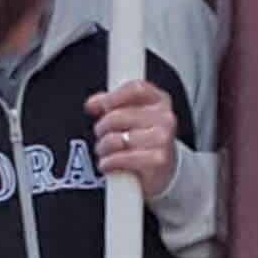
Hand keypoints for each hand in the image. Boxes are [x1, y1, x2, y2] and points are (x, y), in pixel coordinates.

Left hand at [87, 79, 177, 197]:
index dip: (112, 97)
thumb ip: (110, 104)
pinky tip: (110, 163)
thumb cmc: (145, 139)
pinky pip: (120, 158)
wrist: (164, 169)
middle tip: (101, 135)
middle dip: (101, 128)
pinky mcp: (157, 160)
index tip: (100, 106)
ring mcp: (162, 139)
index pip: (135, 89)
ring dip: (103, 148)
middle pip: (117, 116)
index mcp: (159, 100)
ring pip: (115, 139)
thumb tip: (92, 104)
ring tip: (106, 151)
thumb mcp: (131, 115)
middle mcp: (165, 117)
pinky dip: (108, 163)